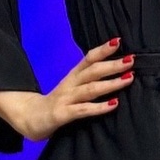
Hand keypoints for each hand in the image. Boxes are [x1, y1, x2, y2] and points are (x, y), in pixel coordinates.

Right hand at [0, 38, 132, 139]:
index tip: (119, 41)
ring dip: (110, 83)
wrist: (28, 118)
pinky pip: (83, 110)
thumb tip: (115, 73)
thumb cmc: (57, 104)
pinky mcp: (62, 114)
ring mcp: (65, 99)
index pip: (88, 59)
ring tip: (128, 78)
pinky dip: (99, 107)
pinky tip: (114, 104)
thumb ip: (88, 81)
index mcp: (73, 77)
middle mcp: (70, 84)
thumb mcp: (71, 88)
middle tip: (131, 59)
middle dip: (112, 64)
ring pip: (90, 89)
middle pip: (92, 71)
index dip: (103, 50)